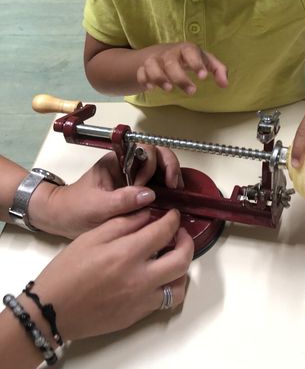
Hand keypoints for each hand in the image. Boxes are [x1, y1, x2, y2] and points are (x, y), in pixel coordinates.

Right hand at [27, 209, 193, 340]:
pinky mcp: (137, 316)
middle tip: (179, 234)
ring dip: (181, 268)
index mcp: (127, 254)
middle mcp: (140, 279)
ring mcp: (141, 301)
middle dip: (187, 242)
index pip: (165, 232)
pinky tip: (158, 277)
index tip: (173, 215)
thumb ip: (124, 222)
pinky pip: (165, 302)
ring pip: (179, 285)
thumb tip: (150, 213)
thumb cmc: (68, 270)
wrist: (51, 310)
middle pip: (182, 259)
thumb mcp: (92, 236)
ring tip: (171, 257)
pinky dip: (169, 287)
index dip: (173, 220)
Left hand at [28, 147, 182, 238]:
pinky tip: (172, 200)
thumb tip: (150, 194)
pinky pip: (158, 183)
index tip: (153, 185)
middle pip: (157, 154)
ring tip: (177, 194)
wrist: (63, 219)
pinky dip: (168, 189)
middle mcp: (129, 164)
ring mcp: (135, 176)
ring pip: (160, 167)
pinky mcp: (138, 190)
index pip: (144, 149)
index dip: (154, 163)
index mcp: (117, 159)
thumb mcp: (96, 206)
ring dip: (172, 176)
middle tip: (174, 187)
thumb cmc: (76, 208)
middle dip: (169, 166)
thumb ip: (122, 199)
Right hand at [136, 42, 227, 94]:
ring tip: (168, 89)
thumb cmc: (189, 58)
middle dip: (180, 77)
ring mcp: (155, 59)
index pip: (190, 51)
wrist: (164, 52)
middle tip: (191, 92)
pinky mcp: (144, 67)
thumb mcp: (205, 60)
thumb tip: (225, 84)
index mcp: (186, 49)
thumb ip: (218, 70)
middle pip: (171, 62)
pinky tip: (151, 88)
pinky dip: (144, 79)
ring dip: (158, 77)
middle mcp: (169, 53)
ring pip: (152, 65)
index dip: (196, 63)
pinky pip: (140, 72)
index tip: (203, 77)